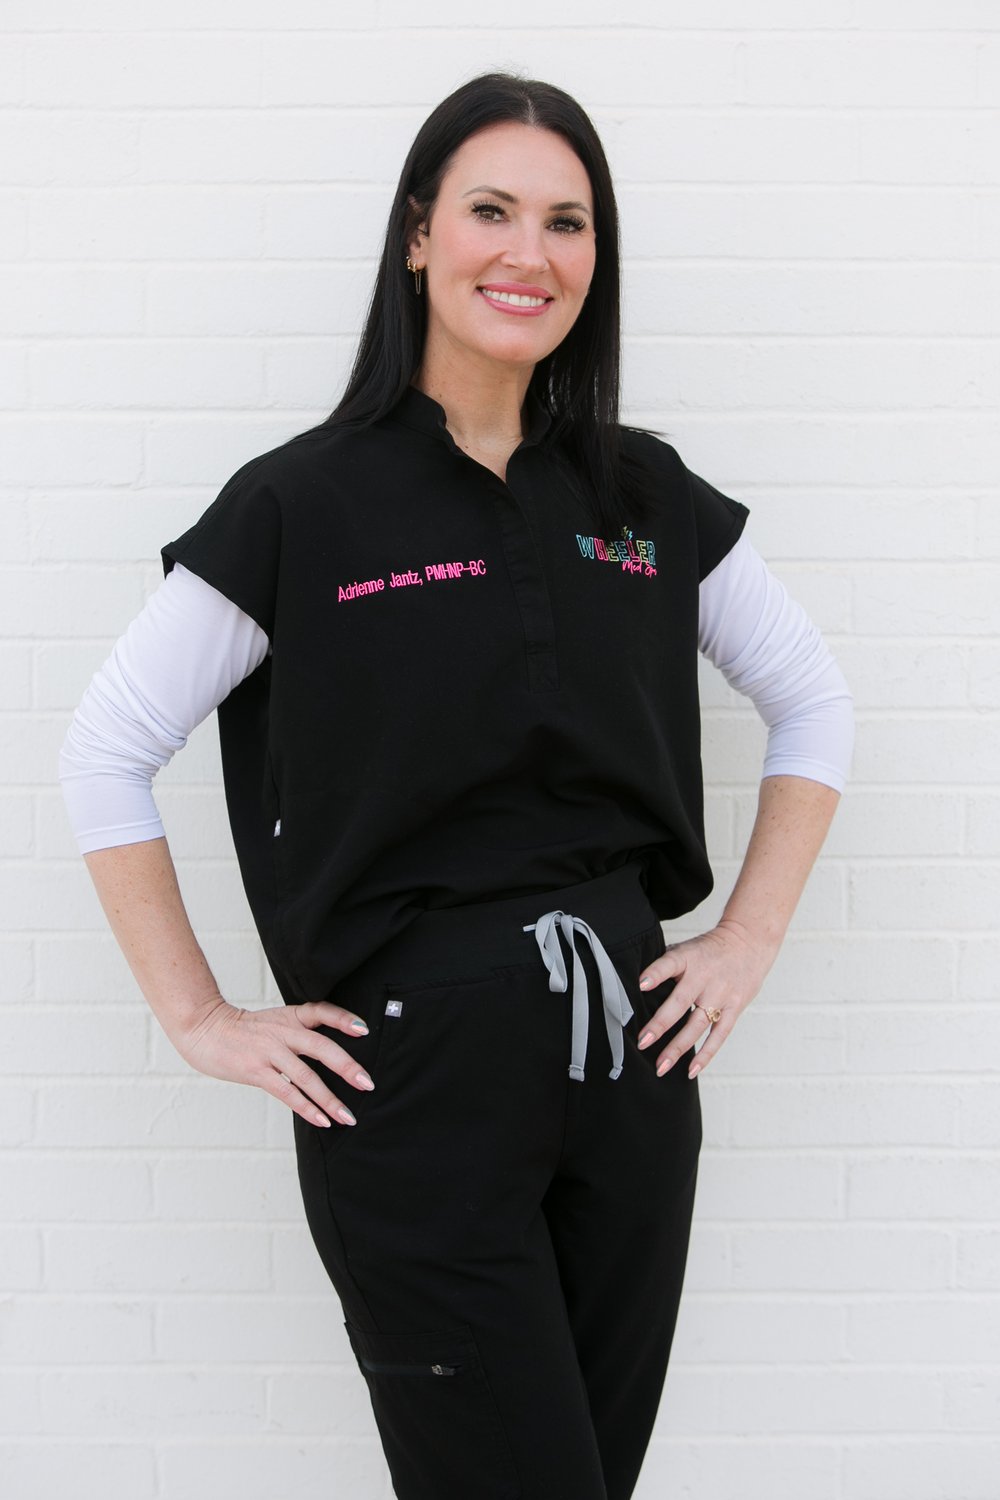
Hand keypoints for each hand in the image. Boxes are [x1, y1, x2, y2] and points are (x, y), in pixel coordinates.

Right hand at [171, 998, 375, 1127]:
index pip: (322, 1012)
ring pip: (306, 1077)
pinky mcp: (256, 1071)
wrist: (205, 1029)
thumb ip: (299, 1030)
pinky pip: (286, 1092)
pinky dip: (306, 1108)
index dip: (344, 1019)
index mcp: (290, 1016)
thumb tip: (329, 1051)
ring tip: (348, 1116)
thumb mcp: (274, 1020)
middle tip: (367, 1084)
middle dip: (347, 1067)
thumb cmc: (243, 1029)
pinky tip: (321, 1120)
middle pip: (322, 1047)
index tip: (364, 1030)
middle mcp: (284, 1032)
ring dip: (329, 1099)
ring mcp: (270, 1052)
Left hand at [635, 920, 776, 1079]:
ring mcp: (721, 994)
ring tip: (661, 1066)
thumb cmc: (709, 950)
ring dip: (678, 1047)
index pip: (669, 964)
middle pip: (680, 1003)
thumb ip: (664, 966)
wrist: (749, 942)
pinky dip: (706, 1054)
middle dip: (660, 1024)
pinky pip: (719, 1034)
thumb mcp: (686, 948)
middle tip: (642, 1042)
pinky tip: (691, 1070)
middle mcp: (704, 977)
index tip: (640, 984)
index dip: (655, 974)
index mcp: (688, 958)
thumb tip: (636, 986)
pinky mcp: (735, 1008)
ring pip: (697, 1025)